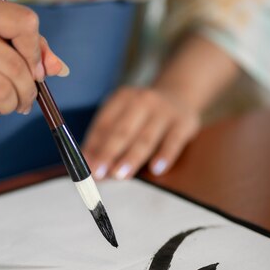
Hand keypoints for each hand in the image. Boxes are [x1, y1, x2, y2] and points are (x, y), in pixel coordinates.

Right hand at [0, 0, 67, 122]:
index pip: (25, 24)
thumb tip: (58, 69)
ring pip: (1, 92)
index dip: (36, 52)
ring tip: (9, 104)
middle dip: (29, 90)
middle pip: (16, 67)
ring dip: (13, 105)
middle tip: (27, 98)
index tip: (35, 69)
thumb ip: (19, 42)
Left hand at [83, 86, 199, 179]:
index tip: (85, 166)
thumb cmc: (143, 114)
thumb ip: (105, 139)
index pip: (104, 124)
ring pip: (145, 138)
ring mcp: (165, 111)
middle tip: (98, 173)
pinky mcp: (184, 123)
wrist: (180, 95)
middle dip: (108, 153)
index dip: (93, 147)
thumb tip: (87, 163)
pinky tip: (156, 169)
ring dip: (131, 158)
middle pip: (122, 131)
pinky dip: (165, 155)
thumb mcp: (123, 117)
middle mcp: (143, 101)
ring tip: (119, 175)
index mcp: (122, 98)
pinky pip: (173, 141)